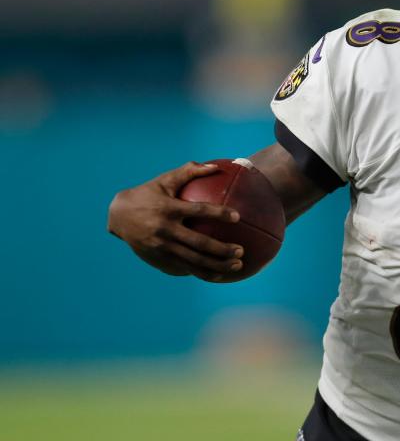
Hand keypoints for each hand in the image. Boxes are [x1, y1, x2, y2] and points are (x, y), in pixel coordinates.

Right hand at [107, 161, 243, 280]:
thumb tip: (216, 166)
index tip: (237, 217)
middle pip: (199, 243)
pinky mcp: (158, 258)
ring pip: (193, 261)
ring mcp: (161, 247)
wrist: (117, 215)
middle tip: (242, 251)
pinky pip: (183, 268)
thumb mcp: (165, 180)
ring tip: (237, 266)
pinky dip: (201, 273)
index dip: (218, 213)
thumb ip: (189, 171)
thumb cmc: (147, 194)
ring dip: (217, 266)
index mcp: (169, 209)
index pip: (198, 211)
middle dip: (222, 249)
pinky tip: (219, 275)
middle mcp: (165, 230)